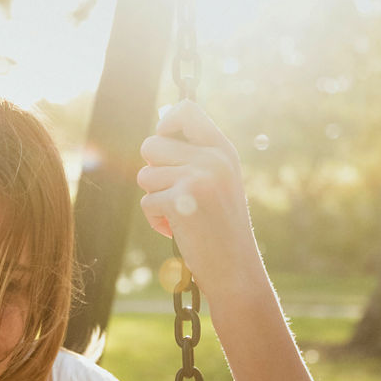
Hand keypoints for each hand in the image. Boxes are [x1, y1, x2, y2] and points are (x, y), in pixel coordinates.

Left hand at [137, 101, 262, 295]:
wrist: (236, 270)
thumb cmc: (222, 229)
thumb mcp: (218, 183)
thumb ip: (195, 157)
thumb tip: (158, 132)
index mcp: (223, 151)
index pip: (187, 110)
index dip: (165, 123)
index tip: (164, 142)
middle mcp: (213, 159)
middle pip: (151, 145)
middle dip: (153, 171)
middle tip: (173, 193)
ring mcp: (198, 179)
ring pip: (144, 176)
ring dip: (155, 199)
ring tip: (180, 215)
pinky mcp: (181, 202)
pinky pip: (146, 202)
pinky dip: (155, 220)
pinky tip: (178, 230)